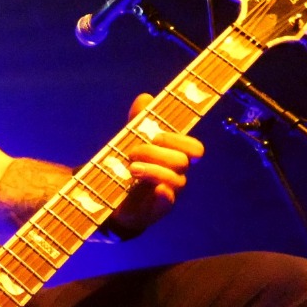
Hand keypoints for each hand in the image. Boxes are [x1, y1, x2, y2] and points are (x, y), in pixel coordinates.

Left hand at [107, 93, 204, 237]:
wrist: (112, 199)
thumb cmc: (129, 168)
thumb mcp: (132, 141)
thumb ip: (139, 122)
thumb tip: (146, 97)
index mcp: (175, 157)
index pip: (194, 148)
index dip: (179, 140)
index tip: (157, 136)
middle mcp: (177, 175)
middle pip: (182, 161)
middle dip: (155, 152)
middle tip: (132, 152)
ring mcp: (170, 193)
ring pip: (176, 180)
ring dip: (153, 170)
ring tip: (131, 169)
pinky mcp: (157, 209)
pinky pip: (169, 202)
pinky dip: (164, 194)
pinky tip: (155, 189)